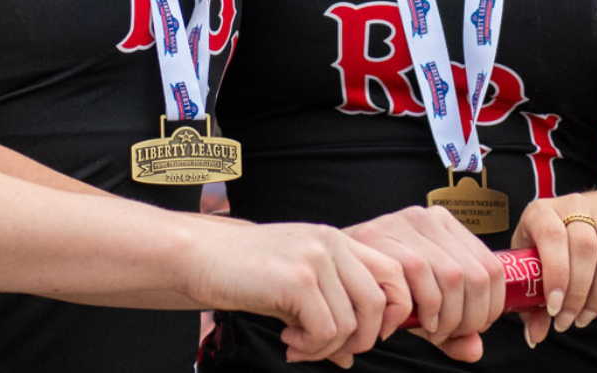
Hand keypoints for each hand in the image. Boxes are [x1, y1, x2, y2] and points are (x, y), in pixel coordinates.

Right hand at [188, 221, 410, 367]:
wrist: (202, 258)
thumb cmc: (248, 273)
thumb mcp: (298, 284)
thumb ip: (331, 309)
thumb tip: (351, 356)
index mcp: (338, 240)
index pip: (395, 274)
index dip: (394, 312)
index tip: (362, 334)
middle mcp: (333, 243)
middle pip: (379, 304)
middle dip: (361, 339)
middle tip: (329, 350)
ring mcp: (317, 258)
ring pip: (351, 324)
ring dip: (326, 348)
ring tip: (298, 344)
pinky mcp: (299, 280)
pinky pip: (326, 331)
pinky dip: (310, 348)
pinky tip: (287, 339)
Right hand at [346, 205, 503, 361]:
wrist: (324, 269)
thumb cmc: (376, 287)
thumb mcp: (422, 305)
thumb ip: (451, 328)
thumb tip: (474, 349)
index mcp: (443, 225)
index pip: (492, 267)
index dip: (491, 307)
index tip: (474, 328)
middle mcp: (426, 217)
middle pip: (476, 275)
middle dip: (470, 317)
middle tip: (448, 335)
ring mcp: (401, 222)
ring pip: (451, 276)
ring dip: (447, 317)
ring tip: (431, 331)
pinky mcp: (377, 234)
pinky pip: (417, 274)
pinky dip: (422, 308)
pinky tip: (411, 322)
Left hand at [511, 192, 596, 342]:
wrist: (582, 218)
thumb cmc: (551, 249)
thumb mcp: (535, 268)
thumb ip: (533, 302)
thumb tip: (536, 337)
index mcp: (540, 211)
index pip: (552, 238)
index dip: (556, 275)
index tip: (554, 309)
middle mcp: (572, 201)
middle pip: (585, 247)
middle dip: (580, 293)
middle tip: (572, 320)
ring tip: (590, 314)